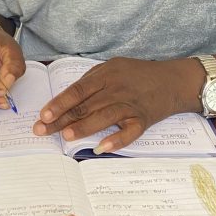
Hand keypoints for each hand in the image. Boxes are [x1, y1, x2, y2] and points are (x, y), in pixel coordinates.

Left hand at [33, 57, 199, 152]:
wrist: (174, 80)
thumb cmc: (138, 74)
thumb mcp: (113, 67)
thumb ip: (91, 81)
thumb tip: (65, 99)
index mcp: (106, 75)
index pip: (77, 91)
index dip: (59, 103)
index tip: (43, 114)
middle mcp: (116, 89)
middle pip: (85, 106)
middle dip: (61, 119)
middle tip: (42, 130)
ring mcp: (130, 105)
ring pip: (104, 117)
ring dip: (84, 127)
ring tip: (65, 136)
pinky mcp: (143, 120)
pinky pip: (130, 132)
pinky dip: (117, 140)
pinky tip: (101, 148)